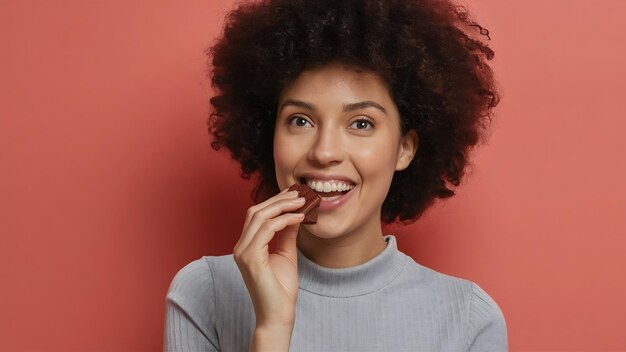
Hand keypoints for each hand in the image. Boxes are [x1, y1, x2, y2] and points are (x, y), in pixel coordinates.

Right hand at [233, 188, 304, 331]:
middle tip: (300, 194)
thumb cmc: (281, 289)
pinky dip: (284, 220)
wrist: (278, 315)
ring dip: (283, 206)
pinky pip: (267, 229)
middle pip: (256, 211)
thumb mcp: (287, 254)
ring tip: (302, 203)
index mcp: (246, 246)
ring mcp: (243, 252)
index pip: (257, 215)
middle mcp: (240, 247)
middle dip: (279, 200)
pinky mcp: (250, 258)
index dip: (275, 201)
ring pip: (260, 216)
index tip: (294, 194)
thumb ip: (287, 234)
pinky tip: (299, 218)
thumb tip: (294, 214)